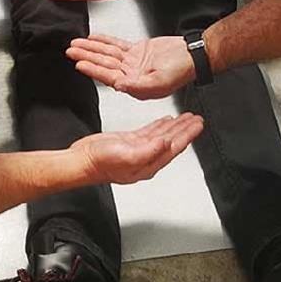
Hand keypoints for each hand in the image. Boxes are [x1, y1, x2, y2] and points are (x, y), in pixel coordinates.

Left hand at [67, 34, 195, 99]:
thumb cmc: (181, 70)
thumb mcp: (160, 81)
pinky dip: (104, 41)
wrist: (193, 54)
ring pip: (108, 54)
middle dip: (87, 56)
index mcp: (135, 86)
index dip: (93, 70)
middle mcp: (131, 75)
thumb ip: (138, 85)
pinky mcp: (137, 51)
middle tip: (71, 51)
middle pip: (104, 64)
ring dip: (92, 48)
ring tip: (76, 43)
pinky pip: (117, 45)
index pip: (108, 76)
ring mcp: (133, 63)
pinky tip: (93, 38)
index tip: (79, 64)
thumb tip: (119, 86)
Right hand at [72, 114, 203, 184]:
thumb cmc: (100, 163)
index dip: (188, 135)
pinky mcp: (130, 142)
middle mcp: (147, 157)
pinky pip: (150, 132)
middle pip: (172, 141)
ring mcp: (139, 149)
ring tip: (186, 118)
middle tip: (197, 119)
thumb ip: (147, 151)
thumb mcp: (126, 156)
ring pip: (163, 135)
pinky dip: (159, 125)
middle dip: (186, 129)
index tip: (198, 125)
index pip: (174, 147)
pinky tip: (164, 121)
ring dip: (175, 126)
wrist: (83, 161)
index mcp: (149, 163)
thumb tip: (165, 144)